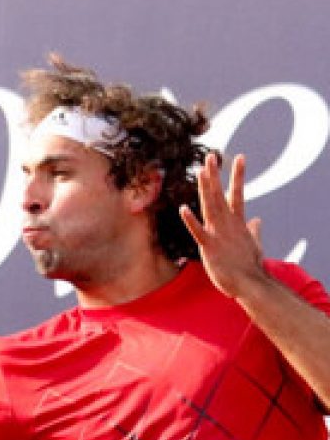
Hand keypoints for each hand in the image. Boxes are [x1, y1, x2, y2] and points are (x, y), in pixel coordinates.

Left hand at [179, 152, 266, 300]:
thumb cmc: (250, 266)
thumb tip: (257, 221)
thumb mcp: (253, 244)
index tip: (239, 157)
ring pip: (210, 207)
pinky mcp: (210, 247)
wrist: (250, 283)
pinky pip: (198, 232)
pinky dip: (191, 220)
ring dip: (205, 188)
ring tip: (201, 171)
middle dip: (215, 175)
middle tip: (211, 155)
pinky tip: (183, 208)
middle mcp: (227, 224)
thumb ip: (254, 231)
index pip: (237, 194)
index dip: (237, 175)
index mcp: (237, 222)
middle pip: (219, 195)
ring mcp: (218, 234)